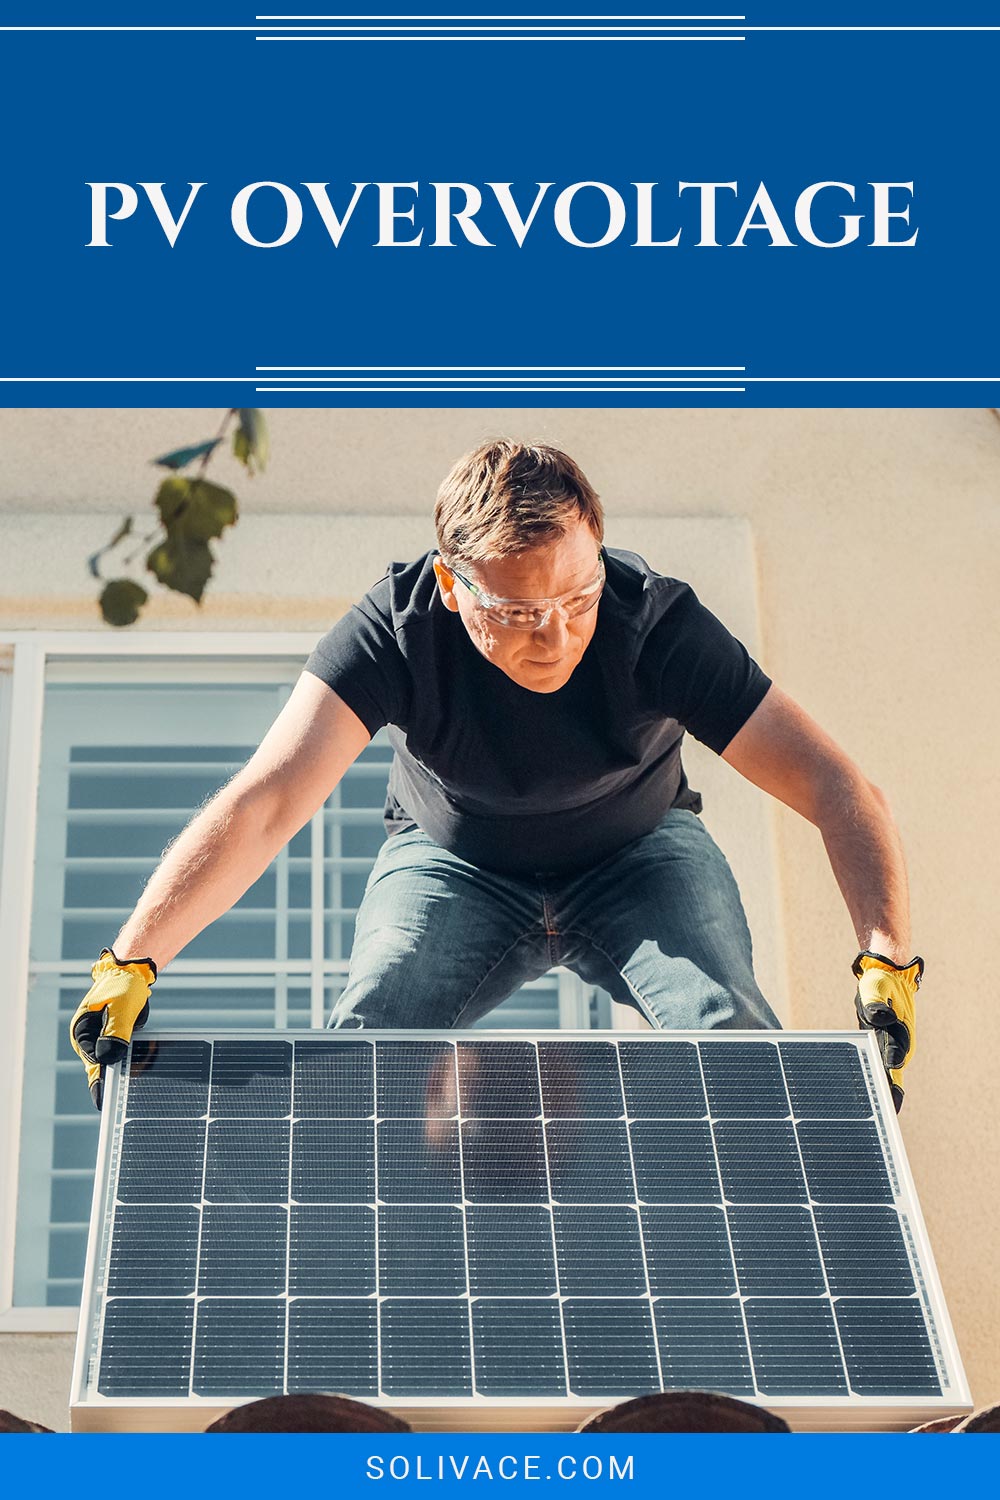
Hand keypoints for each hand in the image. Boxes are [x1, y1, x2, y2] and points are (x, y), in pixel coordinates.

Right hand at [70, 947, 156, 1109]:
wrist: (133, 972)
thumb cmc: (124, 985)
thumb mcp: (120, 1008)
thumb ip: (116, 1032)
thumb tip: (107, 1059)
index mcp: (83, 1032)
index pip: (92, 1063)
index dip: (100, 1082)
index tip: (105, 1101)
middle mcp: (90, 1038)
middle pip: (100, 1067)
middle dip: (110, 1083)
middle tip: (120, 1106)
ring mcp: (102, 1038)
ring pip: (111, 1063)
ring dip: (121, 1073)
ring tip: (132, 1095)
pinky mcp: (116, 1037)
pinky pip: (121, 1054)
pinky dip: (129, 1063)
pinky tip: (139, 1075)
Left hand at [852, 951, 922, 1112]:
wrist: (887, 975)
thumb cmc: (881, 982)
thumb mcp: (876, 989)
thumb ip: (876, 1005)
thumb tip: (880, 1018)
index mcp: (899, 1037)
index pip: (893, 1067)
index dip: (890, 1086)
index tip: (889, 1103)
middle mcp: (897, 1046)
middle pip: (890, 1076)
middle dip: (886, 1098)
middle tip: (880, 1119)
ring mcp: (889, 1046)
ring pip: (882, 1072)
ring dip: (878, 1090)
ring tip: (869, 1113)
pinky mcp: (880, 1043)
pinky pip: (874, 1063)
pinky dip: (869, 1076)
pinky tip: (860, 1093)